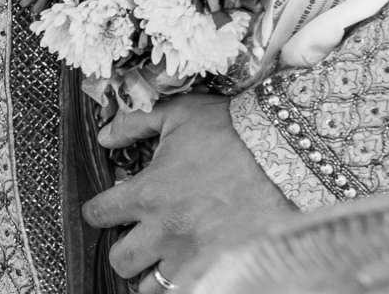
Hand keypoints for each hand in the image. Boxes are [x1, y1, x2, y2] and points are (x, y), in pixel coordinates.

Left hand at [81, 94, 298, 292]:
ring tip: (169, 255)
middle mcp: (165, 233)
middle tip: (140, 237)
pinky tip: (193, 265)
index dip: (99, 210)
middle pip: (120, 261)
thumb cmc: (233, 131)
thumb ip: (135, 123)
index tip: (108, 209)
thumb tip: (105, 137)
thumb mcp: (179, 114)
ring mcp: (193, 260)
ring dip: (155, 272)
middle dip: (125, 249)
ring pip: (151, 287)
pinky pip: (187, 292)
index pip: (98, 214)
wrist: (290, 155)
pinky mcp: (222, 274)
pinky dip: (186, 282)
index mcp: (149, 194)